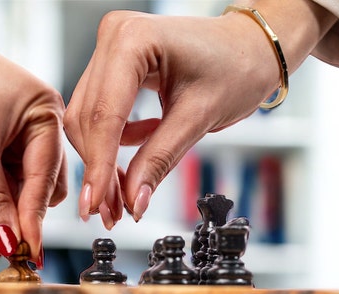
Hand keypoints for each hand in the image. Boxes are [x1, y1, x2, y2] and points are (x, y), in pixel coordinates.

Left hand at [0, 6, 66, 264]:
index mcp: (47, 115)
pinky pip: (3, 181)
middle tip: (6, 244)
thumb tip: (7, 245)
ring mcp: (17, 135)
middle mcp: (38, 125)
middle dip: (24, 213)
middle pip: (43, 188)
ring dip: (7, 206)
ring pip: (22, 188)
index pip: (47, 179)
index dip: (34, 219)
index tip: (29, 255)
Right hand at [64, 2, 334, 226]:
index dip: (99, 166)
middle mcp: (114, 37)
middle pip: (87, 120)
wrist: (251, 48)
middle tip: (109, 211)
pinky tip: (138, 150)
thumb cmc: (238, 66)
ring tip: (123, 193)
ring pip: (86, 121)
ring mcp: (109, 50)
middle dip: (98, 170)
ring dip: (101, 162)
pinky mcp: (110, 66)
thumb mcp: (198, 118)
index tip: (95, 204)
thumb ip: (159, 160)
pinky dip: (111, 144)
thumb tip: (132, 200)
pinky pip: (97, 115)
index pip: (105, 116)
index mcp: (133, 40)